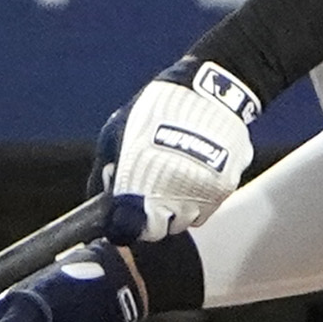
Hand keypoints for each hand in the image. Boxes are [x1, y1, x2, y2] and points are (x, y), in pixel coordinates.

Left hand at [105, 62, 259, 229]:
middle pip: (159, 231)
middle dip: (153, 218)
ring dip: (178, 208)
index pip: (129, 230)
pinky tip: (194, 174)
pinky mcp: (223, 188)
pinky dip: (199, 198)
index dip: (125, 225)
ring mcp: (200, 195)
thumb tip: (99, 199)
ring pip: (185, 220)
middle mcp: (170, 198)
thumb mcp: (116, 133)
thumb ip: (106, 171)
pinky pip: (207, 207)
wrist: (207, 91)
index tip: (126, 216)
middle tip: (151, 195)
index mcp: (138, 186)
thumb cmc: (155, 109)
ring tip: (175, 179)